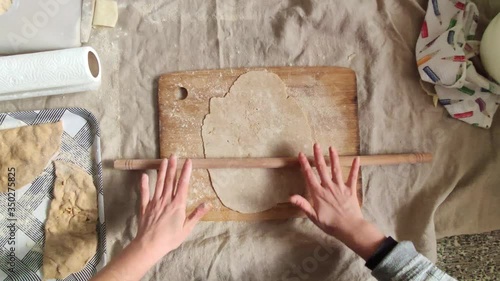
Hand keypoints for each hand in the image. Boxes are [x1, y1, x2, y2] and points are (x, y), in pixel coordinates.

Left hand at [134, 156, 209, 259]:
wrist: (149, 245)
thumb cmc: (170, 239)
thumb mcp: (187, 228)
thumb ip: (196, 214)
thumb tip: (208, 203)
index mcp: (177, 205)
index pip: (183, 185)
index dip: (186, 172)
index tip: (188, 161)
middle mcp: (166, 200)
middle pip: (170, 180)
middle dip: (173, 167)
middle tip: (175, 155)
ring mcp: (154, 203)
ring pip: (159, 184)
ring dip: (162, 171)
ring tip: (163, 160)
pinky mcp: (145, 207)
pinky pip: (144, 193)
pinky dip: (144, 184)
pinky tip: (144, 176)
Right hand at [290, 144, 384, 259]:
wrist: (349, 228)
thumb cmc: (330, 224)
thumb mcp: (313, 217)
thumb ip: (303, 205)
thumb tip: (290, 197)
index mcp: (318, 193)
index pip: (309, 176)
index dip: (305, 164)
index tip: (301, 155)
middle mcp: (329, 187)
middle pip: (322, 169)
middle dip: (318, 156)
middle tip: (316, 145)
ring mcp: (340, 188)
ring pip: (336, 170)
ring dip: (334, 158)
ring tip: (332, 147)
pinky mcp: (350, 190)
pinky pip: (352, 177)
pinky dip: (355, 168)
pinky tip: (357, 159)